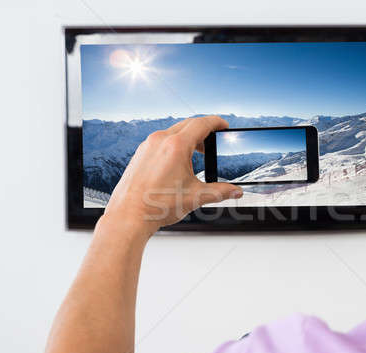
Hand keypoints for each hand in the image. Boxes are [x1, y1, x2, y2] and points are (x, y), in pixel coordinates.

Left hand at [103, 116, 242, 235]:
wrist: (128, 216)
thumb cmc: (156, 206)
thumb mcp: (195, 197)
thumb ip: (220, 192)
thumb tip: (236, 192)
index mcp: (176, 146)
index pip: (201, 124)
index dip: (216, 122)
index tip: (224, 125)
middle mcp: (160, 141)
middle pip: (188, 124)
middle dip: (204, 130)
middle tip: (213, 141)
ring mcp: (147, 146)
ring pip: (173, 131)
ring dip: (188, 137)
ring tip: (197, 153)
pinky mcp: (140, 154)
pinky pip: (161, 140)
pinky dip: (174, 144)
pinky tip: (178, 161)